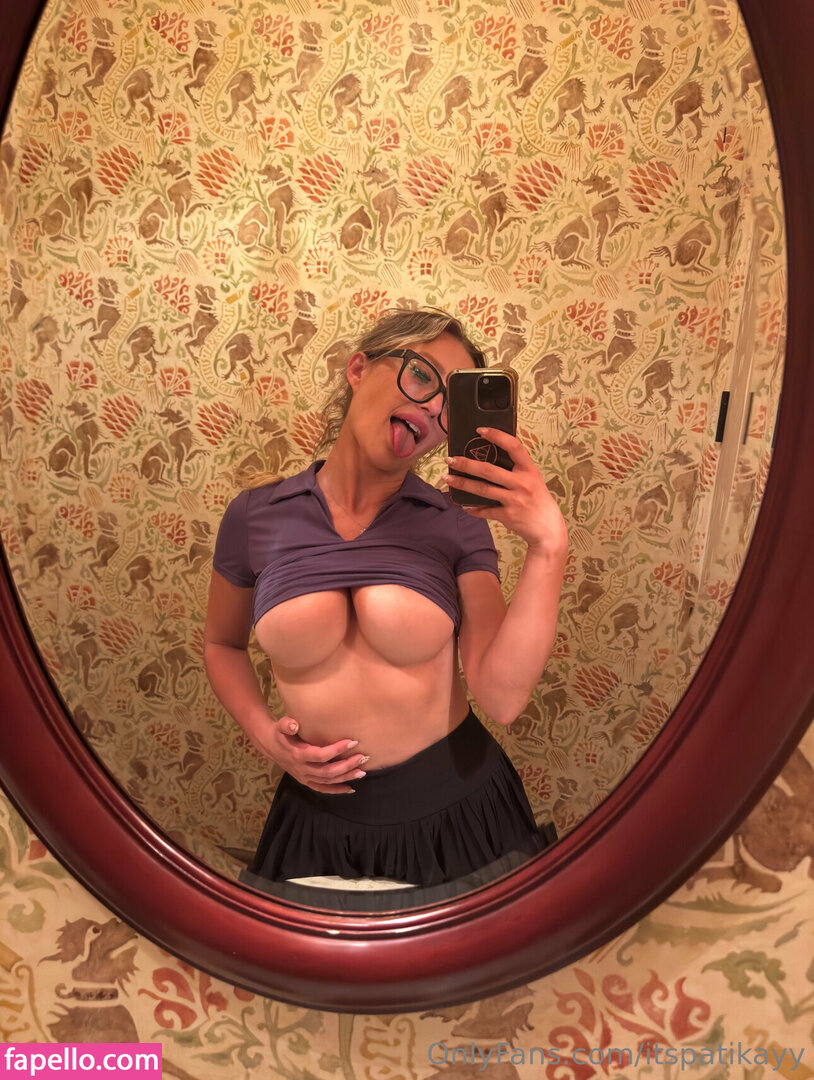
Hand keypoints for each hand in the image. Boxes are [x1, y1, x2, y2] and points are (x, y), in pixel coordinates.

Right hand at [248, 714, 365, 793]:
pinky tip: (350, 789)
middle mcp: (302, 769)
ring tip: (362, 772)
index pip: (321, 755)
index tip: (352, 741)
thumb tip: (295, 724)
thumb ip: (287, 724)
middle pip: (328, 771)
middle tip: (363, 758)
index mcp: (298, 755)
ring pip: (328, 781)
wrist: (270, 746)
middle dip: (347, 765)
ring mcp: (304, 777)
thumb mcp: (281, 725)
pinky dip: (336, 790)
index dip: (337, 750)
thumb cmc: (280, 733)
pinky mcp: (306, 781)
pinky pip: (322, 789)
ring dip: (346, 777)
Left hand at [444, 427, 567, 559]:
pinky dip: (473, 508)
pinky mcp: (508, 515)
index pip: (514, 446)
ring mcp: (515, 500)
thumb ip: (516, 470)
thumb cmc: (538, 501)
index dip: (497, 436)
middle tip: (450, 459)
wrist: (548, 529)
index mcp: (529, 470)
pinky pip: (485, 510)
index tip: (480, 430)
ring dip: (462, 483)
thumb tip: (489, 458)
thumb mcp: (533, 479)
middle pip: (489, 470)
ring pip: (483, 489)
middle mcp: (522, 483)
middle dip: (466, 464)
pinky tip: (464, 505)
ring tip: (447, 478)